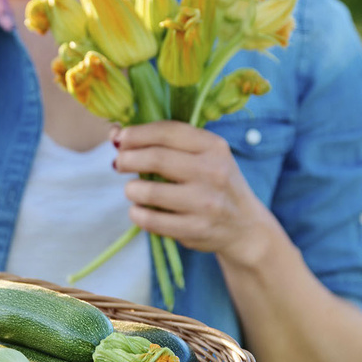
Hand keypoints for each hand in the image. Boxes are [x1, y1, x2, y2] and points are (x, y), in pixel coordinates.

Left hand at [112, 121, 274, 263]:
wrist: (245, 226)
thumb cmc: (215, 184)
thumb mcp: (205, 156)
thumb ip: (166, 143)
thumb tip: (116, 133)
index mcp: (214, 146)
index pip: (167, 131)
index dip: (136, 133)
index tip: (119, 138)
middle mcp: (212, 172)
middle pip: (156, 158)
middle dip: (128, 159)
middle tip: (119, 163)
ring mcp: (205, 202)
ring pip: (149, 191)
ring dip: (131, 189)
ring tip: (132, 190)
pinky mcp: (195, 229)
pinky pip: (151, 220)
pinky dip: (137, 214)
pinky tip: (138, 210)